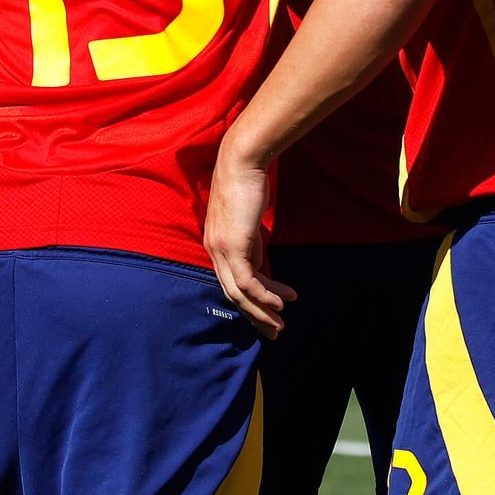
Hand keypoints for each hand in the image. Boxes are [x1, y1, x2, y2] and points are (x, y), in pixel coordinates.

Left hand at [203, 140, 295, 338]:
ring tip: (280, 325)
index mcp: (216, 246)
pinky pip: (247, 281)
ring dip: (261, 311)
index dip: (251, 302)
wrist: (242, 162)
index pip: (231, 283)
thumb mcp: (250, 222)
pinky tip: (281, 304)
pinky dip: (264, 295)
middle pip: (232, 295)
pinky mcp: (233, 245)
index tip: (270, 314)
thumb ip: (252, 245)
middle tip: (273, 332)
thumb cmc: (247, 185)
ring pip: (239, 293)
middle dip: (255, 316)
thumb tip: (261, 265)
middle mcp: (214, 251)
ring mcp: (221, 249)